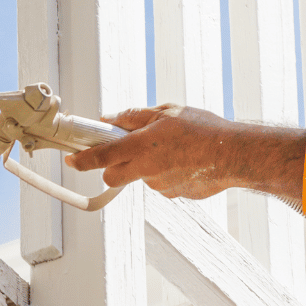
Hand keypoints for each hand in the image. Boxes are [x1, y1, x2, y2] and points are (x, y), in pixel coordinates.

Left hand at [66, 104, 235, 200]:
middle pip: (113, 176)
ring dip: (146, 166)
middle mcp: (146, 169)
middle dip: (112, 167)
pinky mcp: (174, 194)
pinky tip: (184, 161)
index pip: (100, 156)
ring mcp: (160, 185)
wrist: (233, 155)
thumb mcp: (166, 111)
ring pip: (141, 178)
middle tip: (125, 152)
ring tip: (172, 149)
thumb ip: (134, 117)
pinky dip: (166, 173)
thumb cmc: (203, 129)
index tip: (71, 159)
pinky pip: (162, 183)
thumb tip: (111, 119)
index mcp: (140, 146)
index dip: (81, 159)